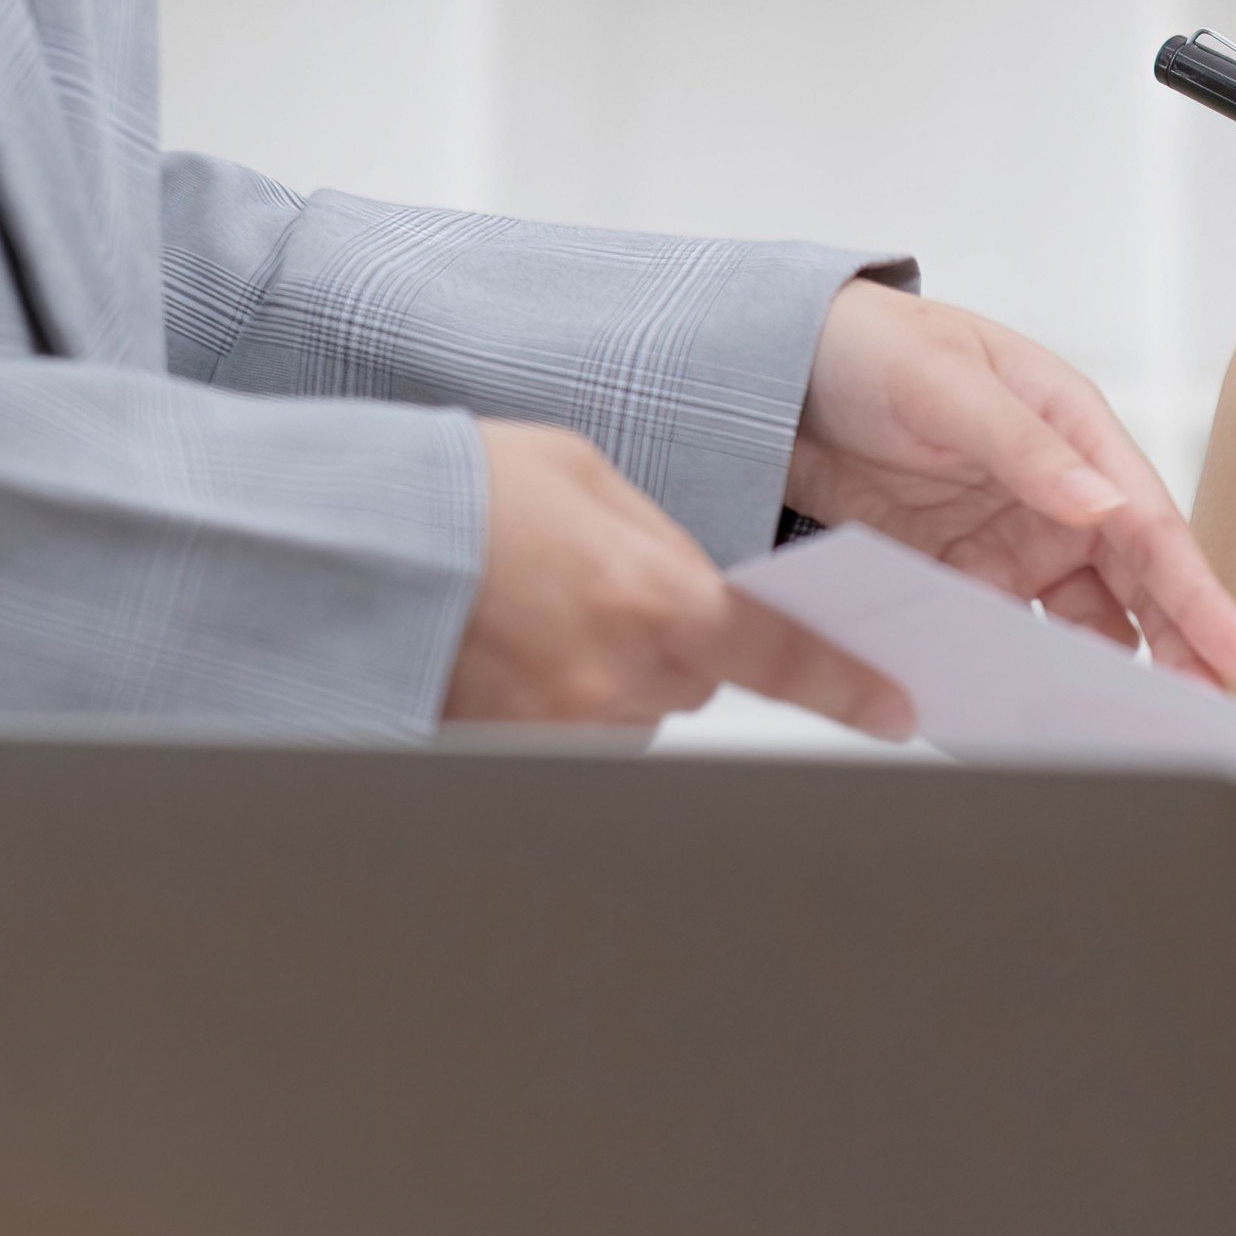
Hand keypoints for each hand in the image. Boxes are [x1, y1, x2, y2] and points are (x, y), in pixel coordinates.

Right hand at [447, 421, 915, 734]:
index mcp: (656, 599)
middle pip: (696, 678)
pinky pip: (567, 734)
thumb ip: (668, 539)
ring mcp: (563, 731)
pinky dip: (550, 698)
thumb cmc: (458, 490)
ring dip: (605, 670)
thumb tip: (708, 585)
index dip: (849, 686)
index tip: (897, 709)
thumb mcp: (586, 476)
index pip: (784, 658)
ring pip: (633, 708)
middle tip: (591, 585)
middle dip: (666, 638)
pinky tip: (499, 647)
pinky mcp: (509, 759)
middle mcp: (619, 679)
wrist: (339, 542)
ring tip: (530, 611)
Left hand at [787, 284, 1235, 687]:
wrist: (772, 369)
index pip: (1154, 527)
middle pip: (1137, 588)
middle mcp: (1060, 494)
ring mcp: (1013, 541)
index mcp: (1077, 431)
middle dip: (1178, 652)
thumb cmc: (870, 347)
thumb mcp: (945, 382)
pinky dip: (1028, 674)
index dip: (1202, 598)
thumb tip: (1101, 505)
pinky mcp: (963, 576)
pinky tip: (1036, 713)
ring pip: (1084, 623)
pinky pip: (1008, 635)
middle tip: (1207, 720)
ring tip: (1129, 735)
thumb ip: (1023, 444)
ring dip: (1107, 675)